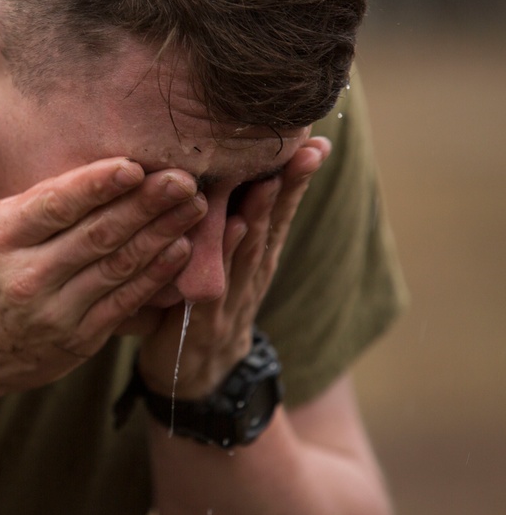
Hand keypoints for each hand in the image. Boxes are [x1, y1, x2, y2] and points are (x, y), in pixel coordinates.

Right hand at [0, 101, 205, 403]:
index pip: (54, 206)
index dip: (96, 185)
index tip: (133, 163)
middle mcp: (28, 276)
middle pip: (97, 234)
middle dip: (146, 204)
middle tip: (185, 176)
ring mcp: (55, 313)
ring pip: (117, 267)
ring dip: (160, 235)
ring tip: (195, 206)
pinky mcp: (76, 340)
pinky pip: (122, 304)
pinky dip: (153, 278)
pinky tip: (179, 250)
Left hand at [138, 136, 331, 398]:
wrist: (198, 374)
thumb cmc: (208, 306)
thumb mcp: (223, 263)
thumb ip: (229, 223)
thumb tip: (225, 169)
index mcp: (257, 255)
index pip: (281, 210)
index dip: (297, 178)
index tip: (315, 141)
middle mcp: (252, 272)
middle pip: (274, 224)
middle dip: (290, 186)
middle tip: (305, 149)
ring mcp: (232, 296)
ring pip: (250, 251)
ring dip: (263, 215)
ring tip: (270, 181)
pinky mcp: (206, 319)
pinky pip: (215, 284)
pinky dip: (226, 258)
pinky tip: (233, 230)